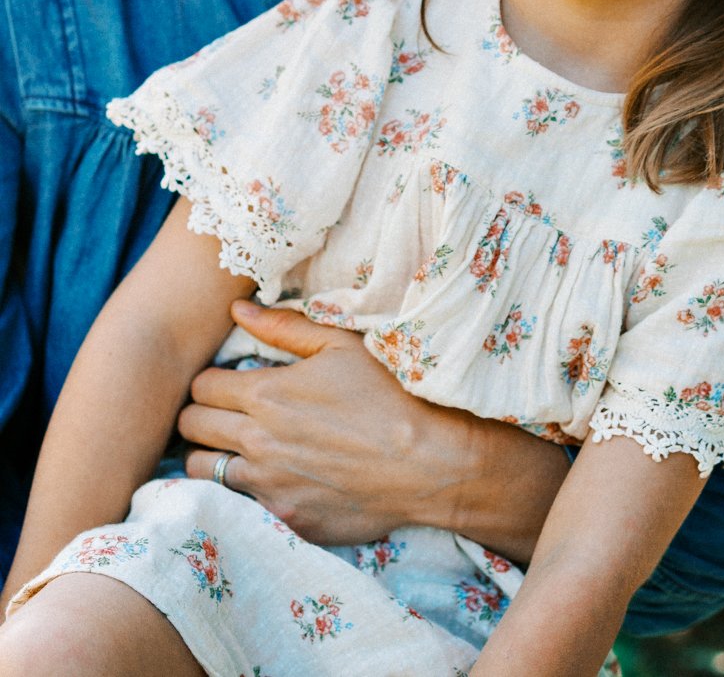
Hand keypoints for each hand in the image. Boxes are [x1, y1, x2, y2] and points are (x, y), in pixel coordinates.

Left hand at [178, 299, 569, 557]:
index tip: (227, 383)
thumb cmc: (388, 395)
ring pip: (201, 471)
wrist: (427, 464)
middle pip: (191, 426)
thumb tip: (237, 309)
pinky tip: (266, 479)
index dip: (209, 381)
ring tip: (235, 448)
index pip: (201, 386)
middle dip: (200, 415)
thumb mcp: (341, 347)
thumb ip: (284, 327)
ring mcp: (266, 486)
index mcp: (266, 394)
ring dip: (211, 456)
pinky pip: (236, 505)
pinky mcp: (282, 519)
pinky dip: (241, 491)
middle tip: (223, 414)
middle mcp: (256, 441)